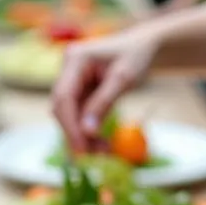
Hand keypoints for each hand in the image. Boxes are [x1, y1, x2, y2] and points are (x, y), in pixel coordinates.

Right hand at [51, 30, 154, 152]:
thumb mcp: (123, 79)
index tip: (81, 148)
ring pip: (69, 114)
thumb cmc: (136, 56)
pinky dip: (88, 130)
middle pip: (62, 107)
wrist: (143, 46)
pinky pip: (79, 114)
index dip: (70, 125)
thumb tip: (87, 132)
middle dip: (74, 133)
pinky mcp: (78, 90)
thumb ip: (103, 103)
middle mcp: (67, 69)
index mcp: (75, 59)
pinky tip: (101, 144)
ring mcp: (71, 80)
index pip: (64, 97)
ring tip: (102, 154)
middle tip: (90, 158)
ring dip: (82, 135)